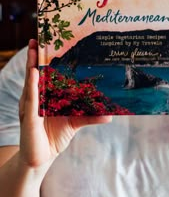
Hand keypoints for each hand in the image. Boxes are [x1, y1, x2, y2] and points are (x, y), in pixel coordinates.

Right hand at [19, 39, 111, 167]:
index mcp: (44, 96)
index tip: (45, 42)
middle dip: (34, 56)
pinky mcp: (29, 118)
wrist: (42, 158)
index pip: (43, 73)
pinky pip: (31, 99)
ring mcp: (30, 107)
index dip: (43, 59)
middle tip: (37, 38)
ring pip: (30, 82)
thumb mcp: (75, 122)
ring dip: (31, 65)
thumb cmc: (55, 136)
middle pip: (34, 73)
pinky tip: (34, 73)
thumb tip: (110, 114)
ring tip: (34, 50)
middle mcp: (34, 98)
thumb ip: (90, 116)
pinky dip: (32, 85)